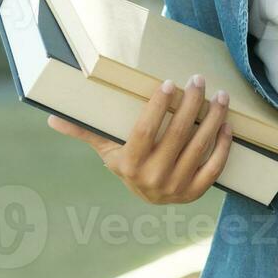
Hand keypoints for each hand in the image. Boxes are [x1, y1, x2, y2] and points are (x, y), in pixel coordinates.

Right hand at [46, 74, 231, 204]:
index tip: (169, 84)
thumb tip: (50, 117)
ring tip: (220, 95)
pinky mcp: (196, 193)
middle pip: (177, 134)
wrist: (147, 198)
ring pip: (200, 147)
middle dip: (191, 103)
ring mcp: (176, 187)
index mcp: (129, 165)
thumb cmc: (126, 163)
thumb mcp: (105, 147)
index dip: (158, 107)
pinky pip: (214, 167)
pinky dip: (223, 146)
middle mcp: (152, 178)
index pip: (145, 131)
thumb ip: (83, 131)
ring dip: (213, 118)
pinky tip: (227, 124)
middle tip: (198, 79)